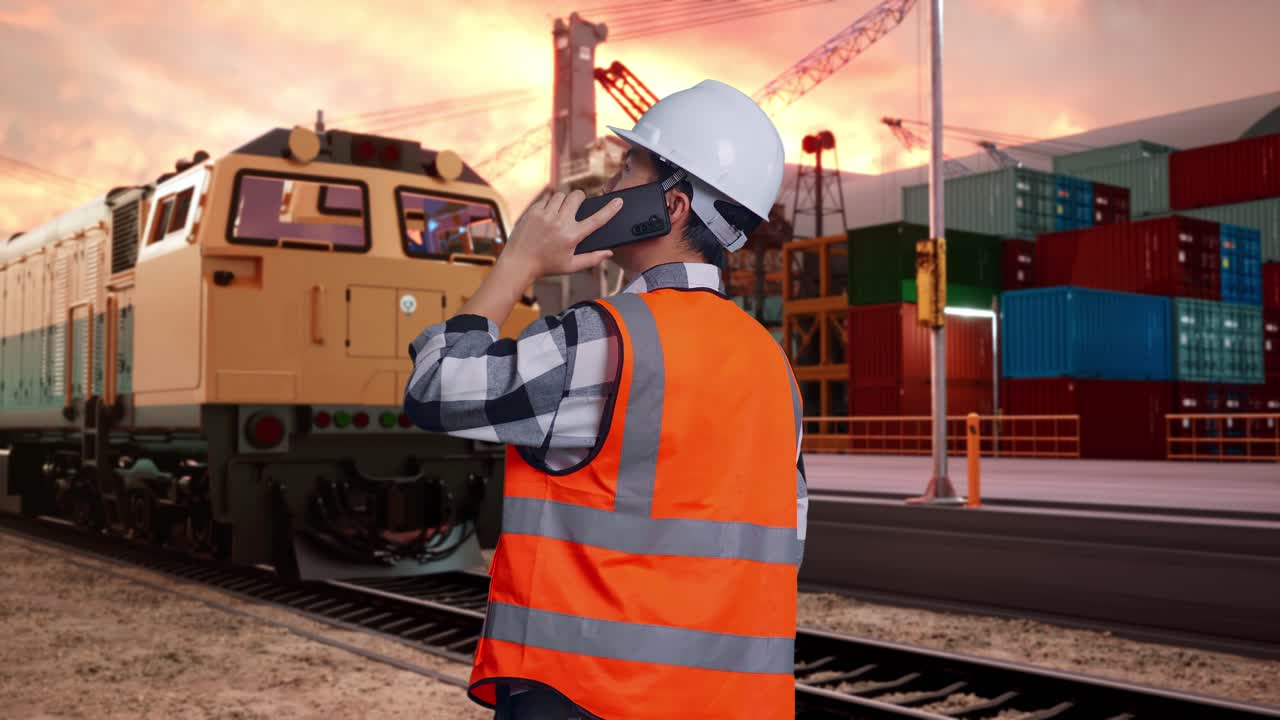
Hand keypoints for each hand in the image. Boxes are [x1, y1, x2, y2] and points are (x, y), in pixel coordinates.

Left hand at [499, 189, 622, 279]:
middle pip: (577, 196)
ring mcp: (545, 215)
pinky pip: (546, 199)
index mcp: (572, 236)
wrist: (519, 262)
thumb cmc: (546, 266)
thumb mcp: (571, 266)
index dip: (610, 209)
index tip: (618, 201)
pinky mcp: (533, 211)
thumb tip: (608, 252)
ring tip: (560, 212)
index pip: (596, 220)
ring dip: (564, 200)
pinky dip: (549, 204)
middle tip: (578, 205)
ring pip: (561, 195)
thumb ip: (592, 259)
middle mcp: (560, 222)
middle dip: (580, 197)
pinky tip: (547, 216)